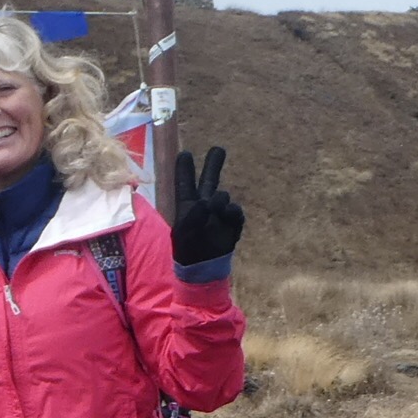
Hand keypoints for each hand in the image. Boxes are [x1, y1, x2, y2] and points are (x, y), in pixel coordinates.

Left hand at [170, 143, 242, 274]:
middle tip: (219, 149)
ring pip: (223, 196)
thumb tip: (208, 201)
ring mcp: (219, 213)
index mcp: (186, 206)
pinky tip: (227, 214)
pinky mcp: (232, 223)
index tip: (185, 154)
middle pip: (209, 180)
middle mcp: (203, 206)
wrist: (203, 269)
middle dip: (214, 164)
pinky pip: (235, 211)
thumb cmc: (187, 250)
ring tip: (215, 209)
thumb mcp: (183, 233)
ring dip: (220, 199)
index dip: (185, 169)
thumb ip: (193, 215)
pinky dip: (231, 211)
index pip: (185, 184)